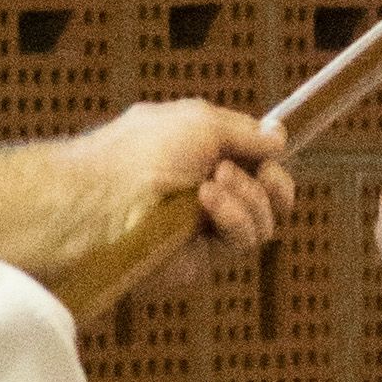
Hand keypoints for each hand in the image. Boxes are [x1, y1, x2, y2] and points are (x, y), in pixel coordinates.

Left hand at [0, 102, 290, 310]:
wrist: (102, 200)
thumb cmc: (140, 153)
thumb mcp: (200, 121)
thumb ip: (244, 131)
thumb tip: (279, 140)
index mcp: (196, 154)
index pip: (250, 160)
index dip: (269, 158)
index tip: (275, 149)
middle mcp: (202, 192)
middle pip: (269, 196)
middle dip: (274, 182)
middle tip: (262, 172)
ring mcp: (202, 228)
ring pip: (263, 221)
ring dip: (250, 197)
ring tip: (213, 184)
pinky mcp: (200, 260)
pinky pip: (243, 241)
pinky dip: (236, 217)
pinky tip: (208, 202)